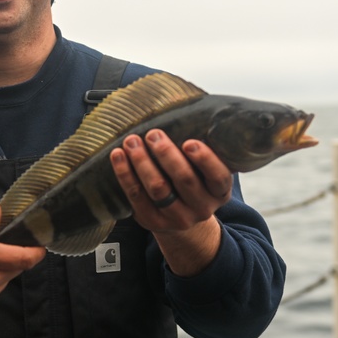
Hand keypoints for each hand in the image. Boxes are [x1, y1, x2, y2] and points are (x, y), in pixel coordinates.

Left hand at [109, 129, 231, 274]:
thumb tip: (183, 115)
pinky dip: (125, 174)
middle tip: (153, 134)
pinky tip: (118, 156)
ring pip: (158, 188)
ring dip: (142, 161)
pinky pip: (136, 196)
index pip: (218, 176)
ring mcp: (177, 218)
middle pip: (184, 180)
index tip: (189, 143)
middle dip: (166, 154)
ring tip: (132, 141)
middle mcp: (202, 207)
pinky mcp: (152, 221)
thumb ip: (200, 153)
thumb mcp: (205, 172)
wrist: (181, 219)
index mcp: (219, 192)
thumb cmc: (193, 182)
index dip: (205, 160)